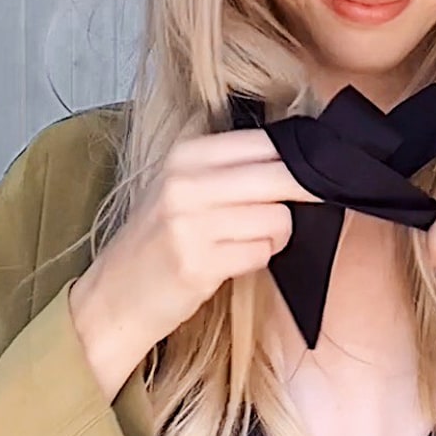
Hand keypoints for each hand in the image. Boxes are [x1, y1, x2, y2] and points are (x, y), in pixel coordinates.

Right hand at [69, 128, 317, 399]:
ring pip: (278, 218)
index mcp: (186, 154)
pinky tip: (231, 262)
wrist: (115, 295)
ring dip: (276, 235)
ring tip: (246, 241)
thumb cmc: (161, 240)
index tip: (317, 167)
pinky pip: (262, 253)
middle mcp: (186, 182)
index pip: (267, 141)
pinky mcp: (198, 265)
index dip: (301, 156)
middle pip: (280, 175)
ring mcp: (190, 224)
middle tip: (319, 197)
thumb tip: (304, 155)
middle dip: (307, 189)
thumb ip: (234, 167)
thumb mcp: (185, 187)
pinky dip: (257, 259)